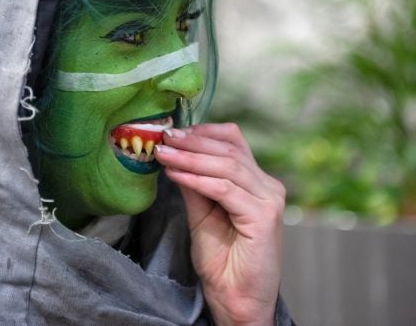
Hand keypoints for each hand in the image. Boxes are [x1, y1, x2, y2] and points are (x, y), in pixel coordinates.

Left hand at [153, 123, 284, 325]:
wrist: (237, 301)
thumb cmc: (222, 262)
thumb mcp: (201, 215)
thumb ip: (193, 185)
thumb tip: (174, 154)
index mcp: (256, 182)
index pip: (233, 142)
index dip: (202, 132)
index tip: (172, 132)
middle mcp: (268, 186)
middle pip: (229, 149)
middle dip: (192, 141)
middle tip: (163, 137)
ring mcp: (269, 200)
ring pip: (226, 166)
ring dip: (189, 156)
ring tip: (163, 153)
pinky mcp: (263, 217)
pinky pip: (224, 189)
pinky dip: (196, 179)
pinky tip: (175, 174)